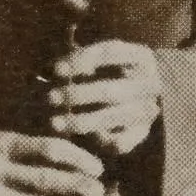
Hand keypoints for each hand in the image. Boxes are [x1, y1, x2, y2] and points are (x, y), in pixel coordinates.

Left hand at [47, 39, 161, 157]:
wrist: (132, 99)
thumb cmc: (104, 72)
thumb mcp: (95, 60)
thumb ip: (76, 60)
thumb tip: (46, 67)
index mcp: (141, 57)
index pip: (110, 53)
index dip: (81, 60)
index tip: (56, 69)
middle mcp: (150, 83)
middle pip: (110, 90)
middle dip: (76, 95)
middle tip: (50, 98)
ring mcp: (148, 109)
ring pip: (113, 118)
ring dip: (80, 121)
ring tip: (54, 123)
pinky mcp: (141, 133)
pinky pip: (121, 142)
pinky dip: (99, 140)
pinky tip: (78, 138)